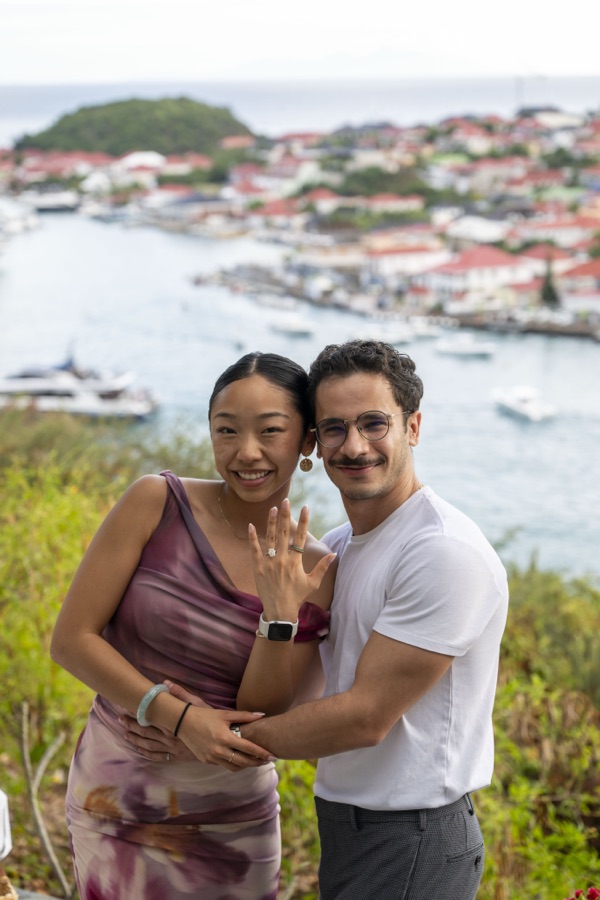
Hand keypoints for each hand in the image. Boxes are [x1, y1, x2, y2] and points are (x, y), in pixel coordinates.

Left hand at [121, 680, 208, 762]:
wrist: (221, 741)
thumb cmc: (210, 721)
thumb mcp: (198, 704)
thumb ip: (181, 694)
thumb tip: (166, 682)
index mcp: (172, 723)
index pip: (150, 717)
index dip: (137, 712)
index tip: (126, 706)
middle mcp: (169, 737)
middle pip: (145, 731)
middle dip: (131, 725)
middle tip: (120, 719)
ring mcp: (171, 748)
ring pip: (148, 745)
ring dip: (135, 739)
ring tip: (125, 734)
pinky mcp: (175, 756)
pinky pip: (157, 756)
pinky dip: (146, 753)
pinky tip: (139, 750)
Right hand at [122, 680, 273, 770]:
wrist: (183, 722)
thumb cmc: (205, 715)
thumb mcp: (225, 714)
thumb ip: (244, 716)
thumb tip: (261, 714)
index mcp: (225, 738)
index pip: (248, 749)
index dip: (262, 753)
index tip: (272, 755)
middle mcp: (219, 751)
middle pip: (243, 762)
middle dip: (257, 762)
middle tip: (267, 761)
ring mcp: (211, 758)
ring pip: (234, 767)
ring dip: (246, 766)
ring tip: (256, 761)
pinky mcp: (206, 761)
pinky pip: (223, 765)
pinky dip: (233, 764)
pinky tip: (239, 759)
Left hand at [249, 499, 335, 620]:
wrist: (279, 611)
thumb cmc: (297, 597)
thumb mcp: (313, 583)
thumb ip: (322, 567)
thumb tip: (333, 554)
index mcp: (295, 562)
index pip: (300, 537)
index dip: (303, 521)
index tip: (305, 507)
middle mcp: (282, 560)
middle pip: (284, 533)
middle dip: (285, 515)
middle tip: (285, 500)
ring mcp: (269, 563)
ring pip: (270, 538)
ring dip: (271, 522)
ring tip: (272, 508)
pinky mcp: (258, 568)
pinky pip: (254, 550)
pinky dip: (253, 538)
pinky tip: (251, 526)